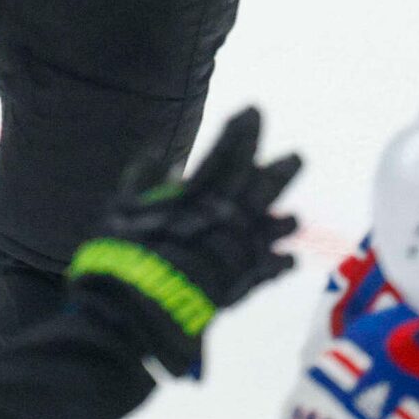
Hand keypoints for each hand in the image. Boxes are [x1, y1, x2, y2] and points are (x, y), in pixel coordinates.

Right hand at [68, 108, 300, 375]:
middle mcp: (222, 219)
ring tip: (295, 218)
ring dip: (281, 222)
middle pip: (257, 189)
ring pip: (266, 229)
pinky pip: (263, 273)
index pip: (224, 155)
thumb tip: (161, 153)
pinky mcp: (235, 286)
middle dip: (278, 172)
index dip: (240, 133)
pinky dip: (275, 265)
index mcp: (196, 195)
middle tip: (298, 158)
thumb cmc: (121, 254)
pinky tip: (287, 260)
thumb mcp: (120, 208)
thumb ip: (141, 179)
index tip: (254, 111)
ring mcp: (233, 253)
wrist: (132, 307)